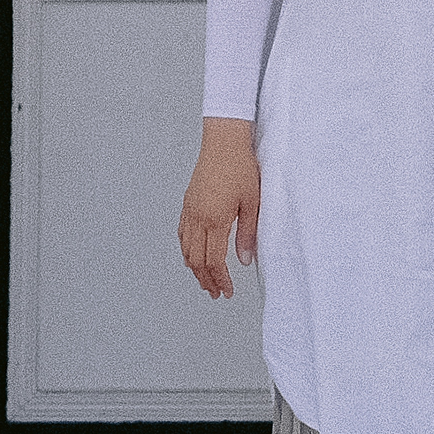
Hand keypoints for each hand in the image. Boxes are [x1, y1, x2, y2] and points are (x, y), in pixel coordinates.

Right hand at [179, 120, 260, 296]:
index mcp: (215, 219)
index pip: (214, 261)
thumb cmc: (241, 166)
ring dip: (194, 269)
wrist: (224, 141)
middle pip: (196, 260)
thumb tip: (244, 260)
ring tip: (205, 280)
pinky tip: (191, 255)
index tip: (227, 291)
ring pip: (186, 249)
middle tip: (216, 292)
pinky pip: (181, 234)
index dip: (220, 280)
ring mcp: (190, 210)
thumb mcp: (252, 201)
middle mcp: (198, 217)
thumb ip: (248, 233)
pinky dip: (185, 250)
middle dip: (206, 280)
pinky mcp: (187, 202)